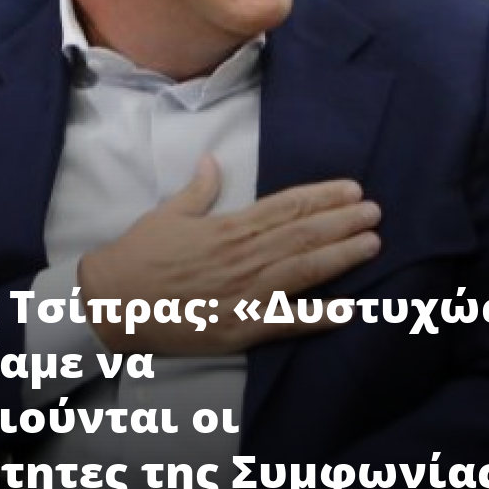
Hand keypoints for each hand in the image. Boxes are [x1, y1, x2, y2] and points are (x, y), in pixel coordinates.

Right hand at [78, 154, 380, 353]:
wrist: (113, 304)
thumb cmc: (139, 256)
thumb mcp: (168, 213)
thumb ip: (199, 189)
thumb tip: (214, 159)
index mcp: (230, 227)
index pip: (288, 207)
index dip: (324, 197)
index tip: (353, 189)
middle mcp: (245, 258)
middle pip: (305, 235)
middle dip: (344, 222)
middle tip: (375, 212)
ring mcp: (246, 295)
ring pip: (304, 271)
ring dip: (341, 257)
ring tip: (372, 244)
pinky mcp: (241, 328)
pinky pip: (287, 322)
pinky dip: (318, 317)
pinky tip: (347, 310)